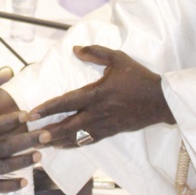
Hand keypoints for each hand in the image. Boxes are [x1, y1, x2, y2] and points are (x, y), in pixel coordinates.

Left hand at [30, 45, 174, 146]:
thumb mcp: (118, 58)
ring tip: (43, 144)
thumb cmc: (139, 78)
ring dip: (60, 141)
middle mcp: (98, 112)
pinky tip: (63, 146)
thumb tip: (75, 49)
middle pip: (69, 124)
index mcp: (97, 93)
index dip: (48, 108)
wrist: (162, 101)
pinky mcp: (112, 132)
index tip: (33, 113)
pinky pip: (89, 141)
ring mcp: (105, 124)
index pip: (67, 102)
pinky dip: (75, 144)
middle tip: (33, 137)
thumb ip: (96, 52)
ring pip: (78, 136)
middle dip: (50, 131)